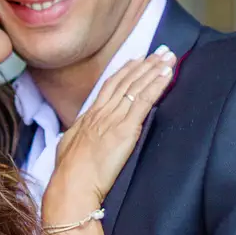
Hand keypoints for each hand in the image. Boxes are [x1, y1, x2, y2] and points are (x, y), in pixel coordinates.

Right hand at [47, 50, 176, 216]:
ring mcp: (113, 118)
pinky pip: (144, 101)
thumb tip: (74, 136)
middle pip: (126, 80)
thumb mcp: (67, 147)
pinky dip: (157, 85)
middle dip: (145, 63)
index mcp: (88, 116)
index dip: (125, 71)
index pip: (109, 86)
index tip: (137, 59)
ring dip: (155, 69)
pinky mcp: (126, 128)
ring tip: (169, 57)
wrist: (72, 184)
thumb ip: (74, 137)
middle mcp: (101, 112)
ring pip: (137, 86)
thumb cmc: (68, 173)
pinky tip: (167, 75)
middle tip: (161, 50)